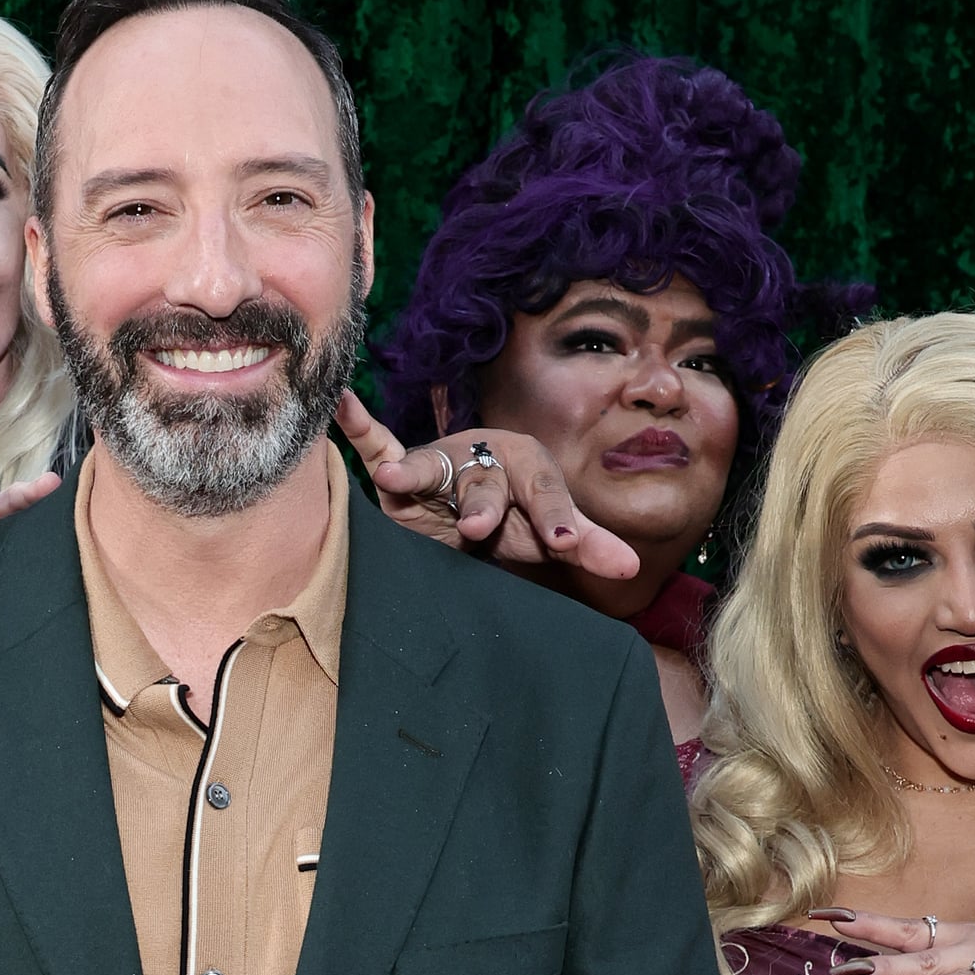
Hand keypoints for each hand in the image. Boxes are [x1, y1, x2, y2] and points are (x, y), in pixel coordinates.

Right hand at [334, 391, 638, 580]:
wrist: (469, 505)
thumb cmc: (512, 516)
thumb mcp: (548, 533)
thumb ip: (587, 544)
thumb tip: (632, 568)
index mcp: (526, 464)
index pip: (544, 493)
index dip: (554, 516)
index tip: (567, 542)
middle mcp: (482, 456)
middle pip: (485, 482)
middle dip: (483, 503)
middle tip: (479, 526)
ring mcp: (438, 462)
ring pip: (431, 468)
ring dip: (416, 472)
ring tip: (398, 480)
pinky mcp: (399, 473)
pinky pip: (377, 446)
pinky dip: (358, 428)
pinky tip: (342, 405)